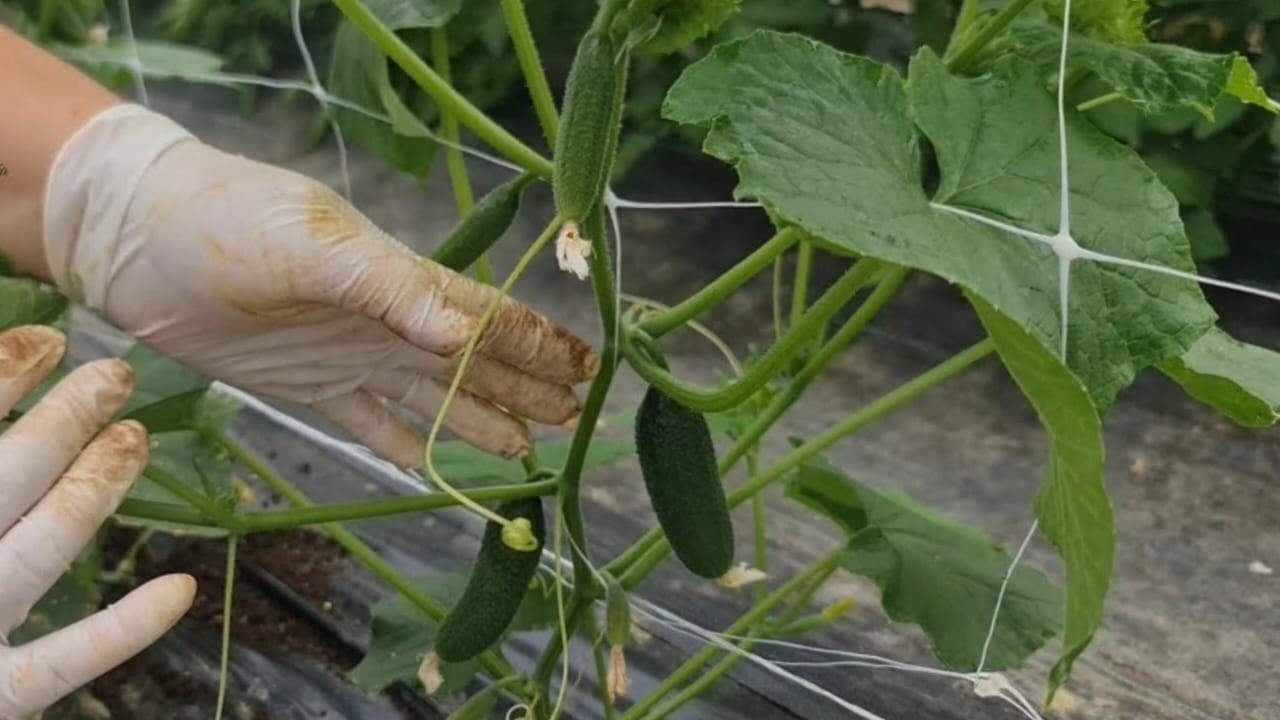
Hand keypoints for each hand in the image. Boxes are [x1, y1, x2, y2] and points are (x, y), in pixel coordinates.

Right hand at [0, 326, 195, 718]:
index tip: (46, 341)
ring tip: (135, 437)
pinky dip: (124, 629)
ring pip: (43, 548)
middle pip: (8, 477)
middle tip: (114, 377)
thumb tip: (5, 365)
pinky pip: (64, 662)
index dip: (1, 375)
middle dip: (65, 418)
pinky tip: (180, 590)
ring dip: (96, 487)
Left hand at [42, 105, 599, 466]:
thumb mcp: (315, 249)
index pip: (492, 319)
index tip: (592, 368)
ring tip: (530, 449)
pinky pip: (374, 426)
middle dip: (529, 388)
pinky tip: (437, 469)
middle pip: (478, 364)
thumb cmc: (230, 223)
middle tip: (578, 417)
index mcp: (404, 283)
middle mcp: (392, 324)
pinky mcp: (312, 388)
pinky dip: (409, 448)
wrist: (140, 242)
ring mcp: (354, 358)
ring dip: (483, 422)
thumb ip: (393, 291)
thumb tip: (468, 334)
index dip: (543, 344)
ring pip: (437, 400)